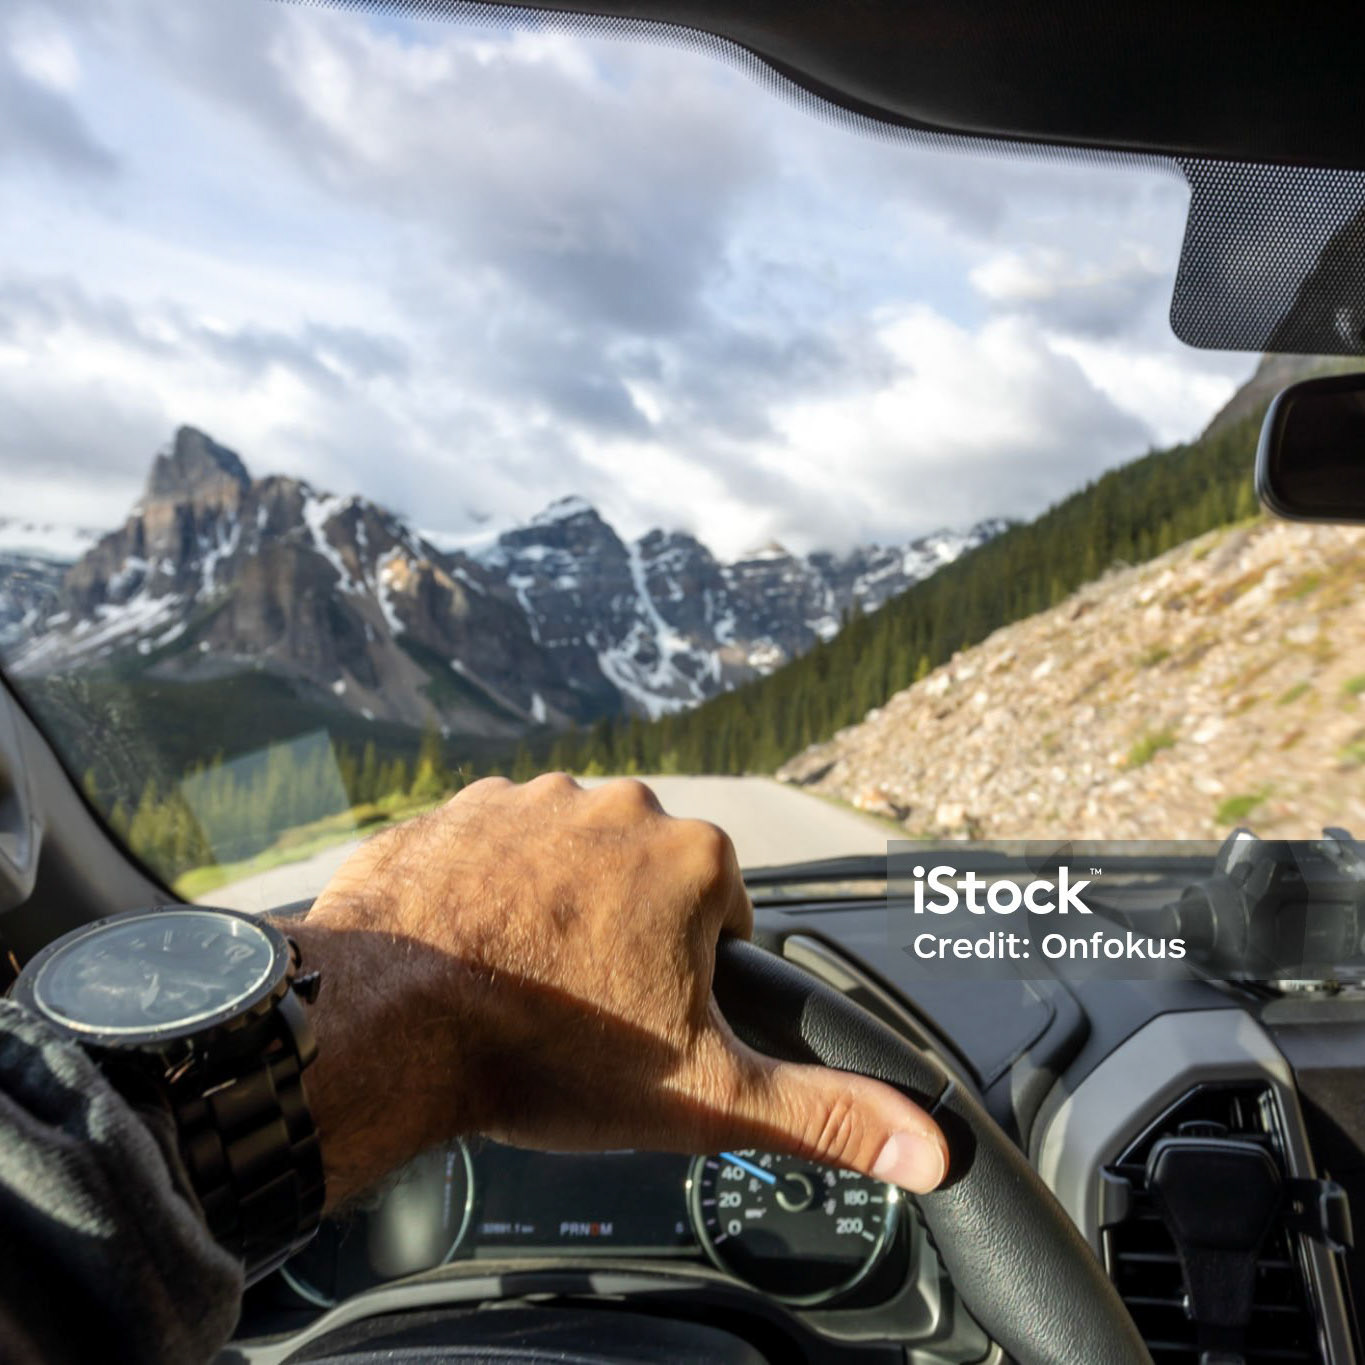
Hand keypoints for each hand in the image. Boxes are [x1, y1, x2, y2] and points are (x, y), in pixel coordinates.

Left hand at [283, 774, 947, 1209]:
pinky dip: (492, 886)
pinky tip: (472, 945)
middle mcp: (619, 807)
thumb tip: (928, 1150)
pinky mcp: (461, 807)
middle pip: (647, 879)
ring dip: (559, 905)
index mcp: (691, 858)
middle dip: (628, 934)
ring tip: (523, 977)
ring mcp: (533, 798)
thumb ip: (822, 1116)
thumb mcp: (704, 1097)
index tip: (646, 1015)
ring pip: (572, 859)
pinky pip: (497, 845)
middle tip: (583, 1003)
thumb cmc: (544, 1050)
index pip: (721, 914)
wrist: (389, 1021)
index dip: (688, 976)